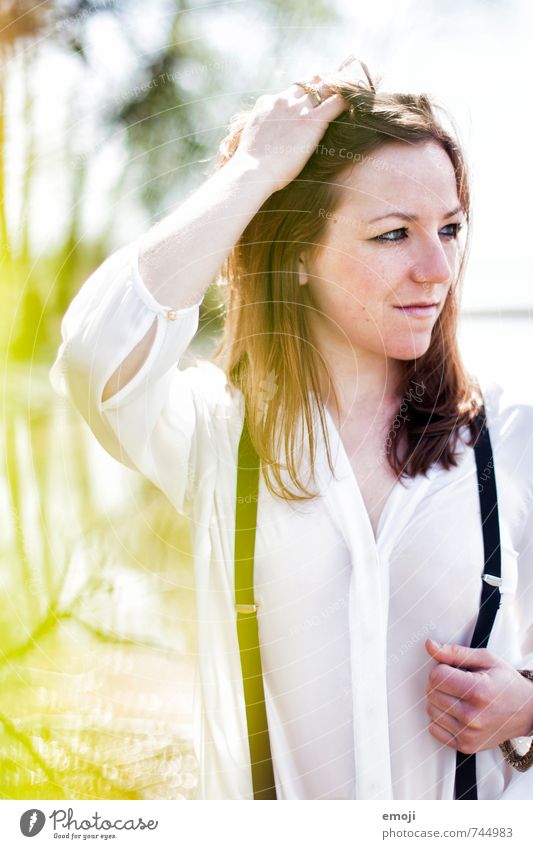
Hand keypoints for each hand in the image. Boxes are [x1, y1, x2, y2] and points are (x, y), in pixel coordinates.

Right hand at [231, 78, 347, 192]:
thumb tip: (269, 147)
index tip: (313, 96)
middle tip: (336, 88)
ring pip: (323, 86)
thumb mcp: (253, 143)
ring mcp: (297, 108)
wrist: (251, 171)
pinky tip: (357, 100)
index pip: (290, 92)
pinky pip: (336, 102)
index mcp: (266, 104)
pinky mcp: (311, 121)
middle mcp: (282, 100)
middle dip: (322, 84)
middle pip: (307, 83)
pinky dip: (347, 99)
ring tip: (350, 90)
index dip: (304, 93)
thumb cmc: (250, 168)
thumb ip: (264, 135)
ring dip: (336, 87)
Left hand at [424, 639, 532, 753]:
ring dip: (439, 700)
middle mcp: (472, 716)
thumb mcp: (486, 660)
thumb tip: (430, 645)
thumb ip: (455, 652)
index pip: (436, 676)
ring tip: (458, 696)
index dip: (440, 668)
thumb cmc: (506, 683)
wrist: (527, 712)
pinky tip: (455, 711)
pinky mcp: (466, 746)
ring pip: (431, 710)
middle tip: (456, 682)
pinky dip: (440, 718)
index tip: (452, 669)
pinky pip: (434, 729)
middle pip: (431, 693)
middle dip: (438, 683)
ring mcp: (469, 734)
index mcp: (477, 691)